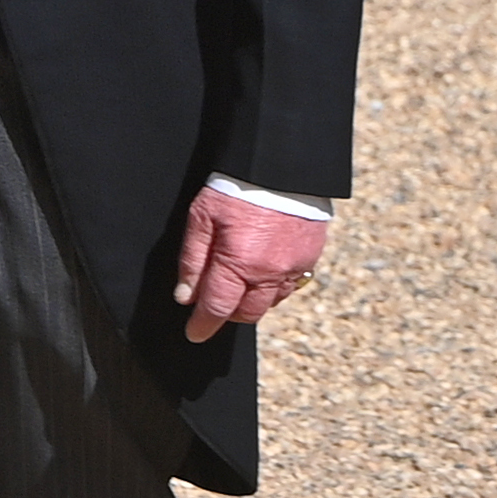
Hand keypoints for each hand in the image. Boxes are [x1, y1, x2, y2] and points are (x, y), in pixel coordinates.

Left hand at [175, 185, 326, 343]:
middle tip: (213, 303)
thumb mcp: (202, 217)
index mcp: (239, 263)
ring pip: (270, 302)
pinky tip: (262, 270)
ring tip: (237, 282)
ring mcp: (294, 267)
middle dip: (227, 314)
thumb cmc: (235, 187)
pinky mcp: (310, 257)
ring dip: (251, 300)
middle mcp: (269, 272)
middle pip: (247, 313)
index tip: (194, 333)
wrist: (279, 164)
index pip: (218, 308)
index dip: (203, 325)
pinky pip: (290, 285)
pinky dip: (273, 286)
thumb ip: (192, 259)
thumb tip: (185, 297)